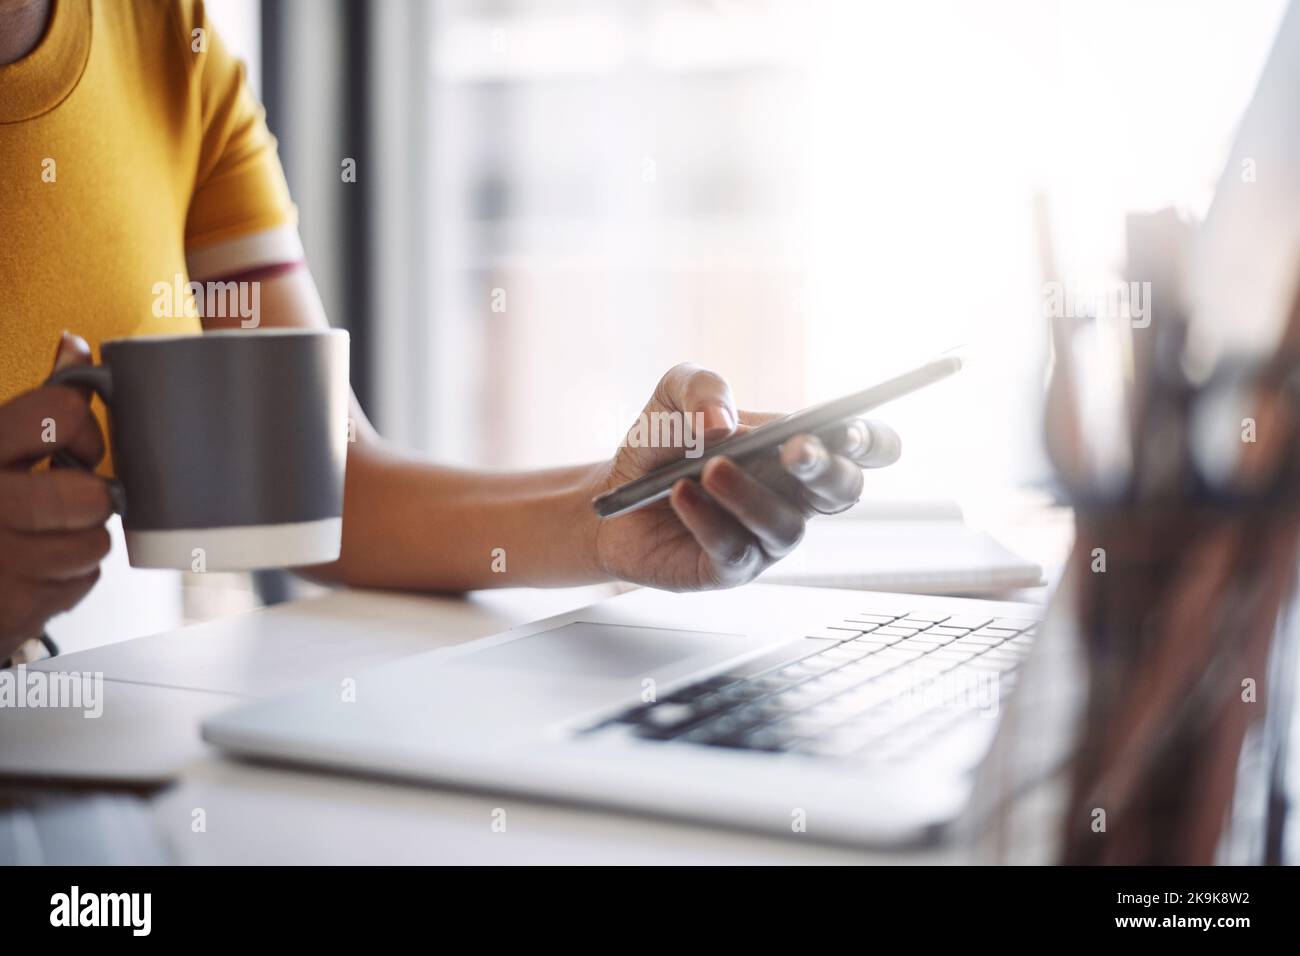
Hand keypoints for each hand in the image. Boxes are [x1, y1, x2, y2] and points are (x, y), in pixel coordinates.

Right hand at [0, 333, 111, 661]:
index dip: (82, 428)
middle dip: (90, 498)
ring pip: (95, 543)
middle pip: (88, 496)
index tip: (73, 444)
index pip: (58, 413)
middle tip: (68, 499)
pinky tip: (35, 568)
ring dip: (82, 541)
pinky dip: (69, 577)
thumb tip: (73, 344)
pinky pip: (84, 581)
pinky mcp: (15, 609)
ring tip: (45, 535)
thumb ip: (37, 403)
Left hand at [590, 363, 900, 589]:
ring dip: (752, 496)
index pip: (865, 447)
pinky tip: (681, 496)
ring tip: (712, 470)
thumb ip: (702, 387)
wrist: (611, 496)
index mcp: (797, 446)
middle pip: (842, 490)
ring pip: (786, 527)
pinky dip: (709, 521)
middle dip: (826, 469)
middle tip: (793, 450)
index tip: (847, 429)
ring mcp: (766, 536)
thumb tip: (722, 422)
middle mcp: (794, 494)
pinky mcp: (731, 569)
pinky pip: (734, 551)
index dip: (871, 440)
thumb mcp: (673, 395)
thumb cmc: (661, 446)